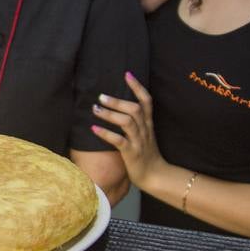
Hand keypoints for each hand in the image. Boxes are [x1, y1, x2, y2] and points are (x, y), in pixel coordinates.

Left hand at [90, 72, 163, 187]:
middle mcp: (145, 130)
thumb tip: (120, 108)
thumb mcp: (144, 135)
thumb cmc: (146, 154)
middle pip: (135, 109)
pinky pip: (119, 141)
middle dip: (118, 101)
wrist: (155, 176)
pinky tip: (94, 129)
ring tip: (95, 109)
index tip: (127, 74)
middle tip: (101, 96)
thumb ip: (135, 122)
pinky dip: (106, 134)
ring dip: (110, 114)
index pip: (146, 101)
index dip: (137, 87)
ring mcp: (139, 141)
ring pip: (127, 122)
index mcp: (148, 124)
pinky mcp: (132, 153)